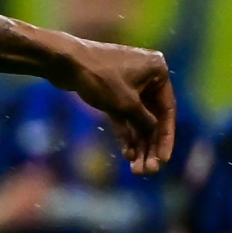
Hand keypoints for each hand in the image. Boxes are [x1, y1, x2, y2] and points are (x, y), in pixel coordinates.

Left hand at [54, 36, 177, 172]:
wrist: (64, 62)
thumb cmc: (99, 79)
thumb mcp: (127, 104)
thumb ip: (144, 120)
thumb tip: (155, 131)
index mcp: (158, 71)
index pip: (167, 110)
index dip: (165, 138)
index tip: (164, 160)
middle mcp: (147, 75)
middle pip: (152, 116)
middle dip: (150, 145)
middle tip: (149, 171)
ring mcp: (129, 83)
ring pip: (136, 118)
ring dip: (138, 143)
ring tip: (137, 169)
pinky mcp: (111, 90)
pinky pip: (122, 115)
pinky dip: (124, 132)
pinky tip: (127, 153)